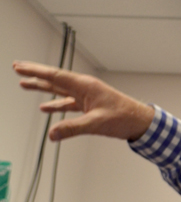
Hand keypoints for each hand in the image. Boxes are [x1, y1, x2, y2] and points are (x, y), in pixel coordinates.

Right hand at [13, 61, 154, 141]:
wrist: (141, 122)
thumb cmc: (124, 118)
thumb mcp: (96, 123)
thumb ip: (72, 128)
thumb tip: (52, 134)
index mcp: (85, 86)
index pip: (55, 76)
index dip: (35, 71)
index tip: (19, 67)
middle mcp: (84, 88)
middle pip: (55, 79)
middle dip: (35, 74)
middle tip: (17, 68)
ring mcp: (87, 96)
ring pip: (60, 90)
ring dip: (43, 88)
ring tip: (25, 85)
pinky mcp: (90, 106)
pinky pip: (68, 103)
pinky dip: (56, 104)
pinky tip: (46, 108)